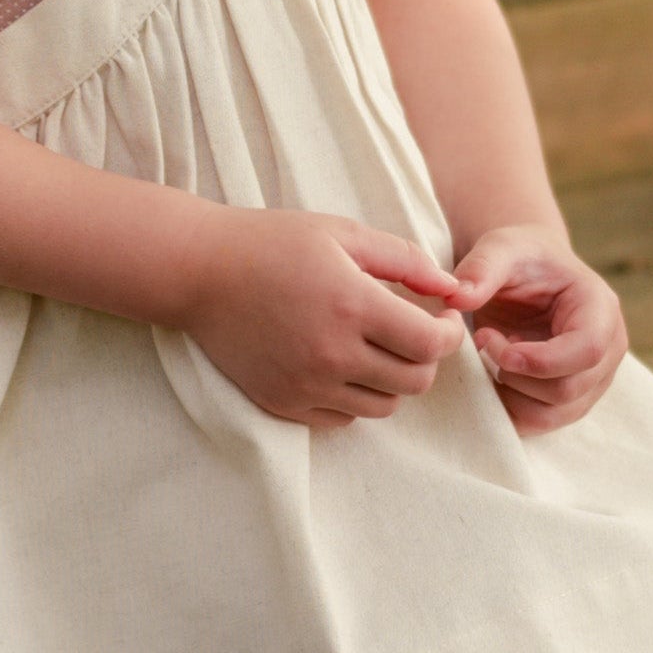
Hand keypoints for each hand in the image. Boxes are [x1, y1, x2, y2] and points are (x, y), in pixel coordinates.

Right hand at [179, 207, 470, 428]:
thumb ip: (404, 259)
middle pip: (414, 382)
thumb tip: (452, 287)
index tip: (442, 318)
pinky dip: (355, 398)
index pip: (430, 344)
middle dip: (426, 358)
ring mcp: (305, 385)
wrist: (199, 273)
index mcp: (352, 306)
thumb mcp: (342, 233)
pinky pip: (343, 419)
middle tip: (414, 333)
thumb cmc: (272, 243)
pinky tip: (343, 366)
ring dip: (392, 381)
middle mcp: (332, 354)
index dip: (449, 333)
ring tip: (377, 349)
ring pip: (383, 406)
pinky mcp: (282, 403)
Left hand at [447, 224, 627, 432]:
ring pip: (554, 415)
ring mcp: (594, 379)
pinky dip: (509, 408)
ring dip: (510, 394)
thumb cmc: (521, 258)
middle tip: (483, 340)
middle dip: (514, 374)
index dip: (538, 358)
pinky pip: (541, 422)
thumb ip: (481, 268)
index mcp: (601, 309)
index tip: (489, 342)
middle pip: (568, 390)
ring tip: (491, 355)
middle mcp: (608, 349)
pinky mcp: (573, 399)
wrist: (531, 273)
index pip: (585, 350)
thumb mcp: (501, 248)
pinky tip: (495, 374)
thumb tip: (457, 298)